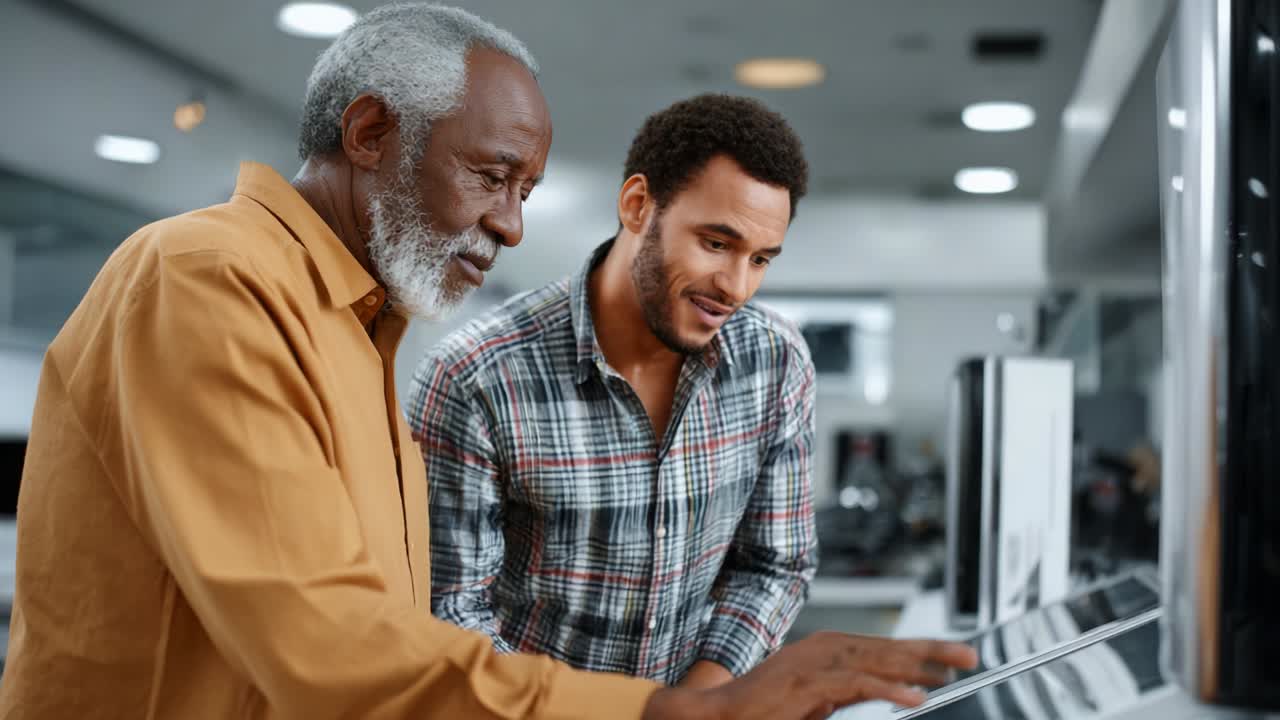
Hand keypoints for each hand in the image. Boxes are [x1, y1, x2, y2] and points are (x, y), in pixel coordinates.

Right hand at [641, 632, 977, 719]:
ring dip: (915, 665)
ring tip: (950, 671)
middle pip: (884, 647)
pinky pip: (854, 685)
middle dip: (928, 650)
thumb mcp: (813, 703)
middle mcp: (820, 650)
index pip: (880, 648)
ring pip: (875, 660)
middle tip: (967, 655)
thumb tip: (888, 698)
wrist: (715, 716)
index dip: (917, 651)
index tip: (949, 659)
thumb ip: (845, 698)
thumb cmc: (760, 713)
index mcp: (823, 652)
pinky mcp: (805, 685)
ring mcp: (812, 665)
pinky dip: (886, 690)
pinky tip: (913, 698)